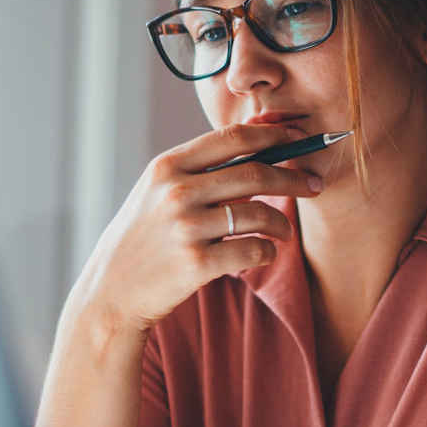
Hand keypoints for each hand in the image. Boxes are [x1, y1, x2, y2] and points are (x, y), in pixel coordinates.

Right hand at [73, 122, 323, 332]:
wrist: (111, 291)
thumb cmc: (143, 238)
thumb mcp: (158, 191)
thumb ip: (199, 168)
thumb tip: (258, 136)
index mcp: (167, 166)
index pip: (232, 138)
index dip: (273, 134)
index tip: (299, 136)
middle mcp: (176, 192)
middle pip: (255, 173)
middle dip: (294, 178)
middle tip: (314, 184)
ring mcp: (186, 228)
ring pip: (260, 215)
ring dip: (282, 223)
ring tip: (285, 231)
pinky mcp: (196, 264)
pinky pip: (253, 251)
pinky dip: (267, 251)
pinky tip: (263, 253)